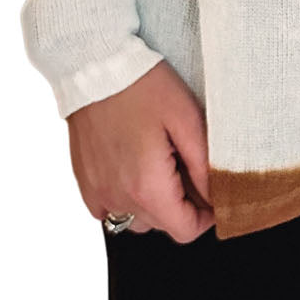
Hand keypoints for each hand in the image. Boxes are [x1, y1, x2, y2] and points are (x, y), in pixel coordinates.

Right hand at [67, 59, 215, 242]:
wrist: (95, 67)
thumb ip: (203, 165)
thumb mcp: (187, 119)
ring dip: (153, 203)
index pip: (185, 231)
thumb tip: (215, 197)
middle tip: (186, 163)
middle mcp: (118, 198)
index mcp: (148, 187)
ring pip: (135, 219)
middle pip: (162, 225)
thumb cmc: (143, 87)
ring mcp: (98, 192)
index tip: (212, 194)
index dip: (206, 217)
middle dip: (181, 204)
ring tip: (160, 163)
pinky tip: (134, 165)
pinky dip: (126, 196)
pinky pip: (110, 208)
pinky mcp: (85, 182)